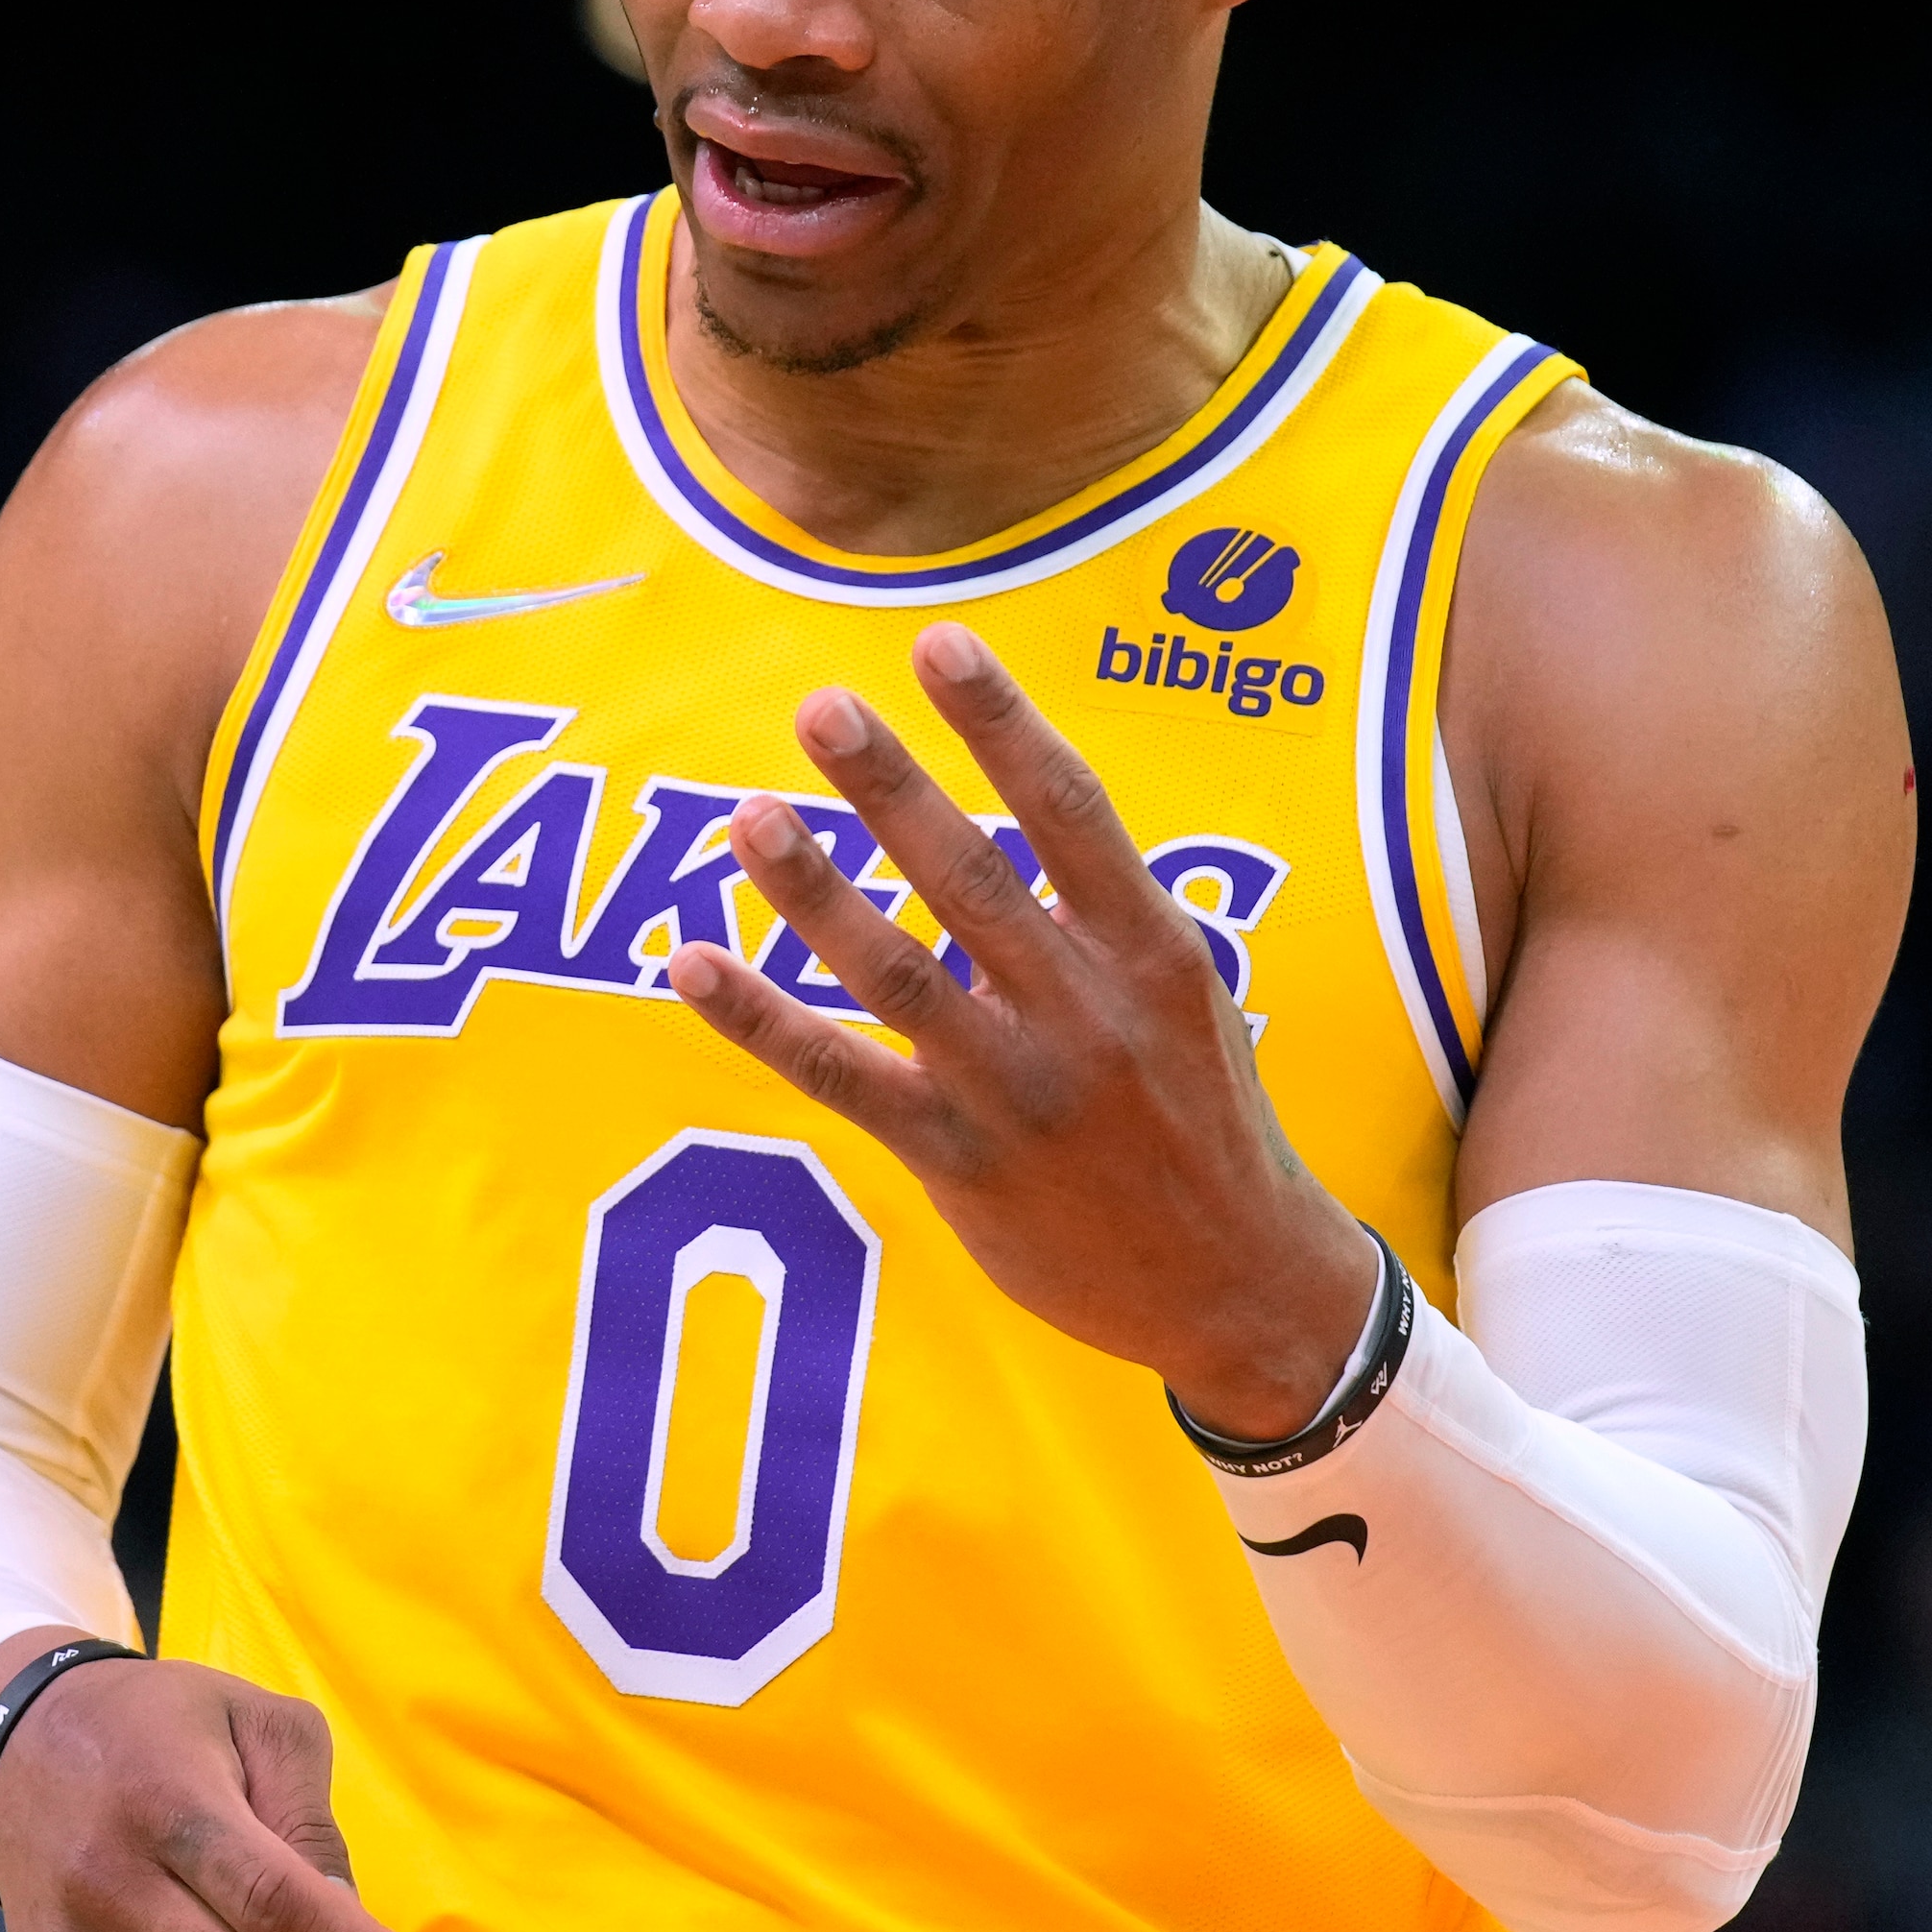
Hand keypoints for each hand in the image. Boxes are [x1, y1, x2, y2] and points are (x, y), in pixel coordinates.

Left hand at [668, 624, 1380, 1440]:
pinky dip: (759, 1021)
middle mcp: (1088, 1012)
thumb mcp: (1187, 998)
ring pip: (898, 974)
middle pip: (972, 877)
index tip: (938, 641)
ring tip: (747, 816)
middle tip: (820, 706)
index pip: (1069, 809)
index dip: (999, 720)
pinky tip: (690, 966)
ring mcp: (1021, 1091)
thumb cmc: (1201, 1118)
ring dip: (815, 892)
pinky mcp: (960, 1163)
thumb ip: (1103, 911)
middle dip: (891, 786)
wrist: (1241, 1291)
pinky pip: (842, 1076)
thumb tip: (1014, 801)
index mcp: (1153, 951)